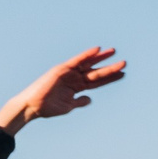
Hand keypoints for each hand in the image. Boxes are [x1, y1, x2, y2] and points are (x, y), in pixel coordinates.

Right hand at [0, 47, 125, 133]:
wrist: (32, 107)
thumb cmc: (47, 108)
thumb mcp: (68, 106)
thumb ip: (79, 102)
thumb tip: (89, 99)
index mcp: (77, 87)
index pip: (97, 82)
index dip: (110, 78)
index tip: (123, 75)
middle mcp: (74, 78)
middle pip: (96, 72)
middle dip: (110, 68)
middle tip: (125, 63)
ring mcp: (69, 73)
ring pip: (89, 64)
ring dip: (101, 58)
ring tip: (114, 52)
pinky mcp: (62, 69)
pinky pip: (77, 60)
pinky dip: (87, 55)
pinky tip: (98, 50)